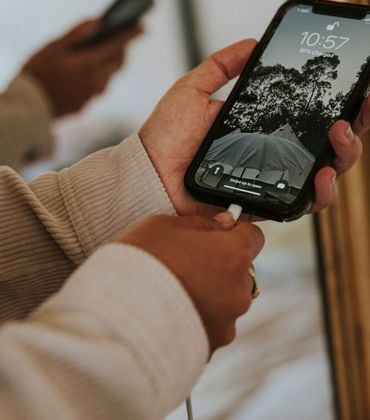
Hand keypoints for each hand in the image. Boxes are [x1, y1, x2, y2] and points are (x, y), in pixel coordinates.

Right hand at [23, 20, 141, 116]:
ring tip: (101, 56)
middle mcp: (96, 82)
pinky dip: (94, 79)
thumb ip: (76, 34)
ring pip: (107, 79)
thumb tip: (97, 22)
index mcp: (90, 64)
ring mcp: (91, 96)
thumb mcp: (53, 47)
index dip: (131, 35)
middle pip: (117, 65)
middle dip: (121, 52)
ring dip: (107, 66)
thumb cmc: (37, 74)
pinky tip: (84, 74)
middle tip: (121, 41)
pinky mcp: (84, 106)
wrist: (28, 108)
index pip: (117, 46)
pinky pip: (95, 90)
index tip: (143, 27)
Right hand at [115, 212, 264, 354]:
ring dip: (211, 294)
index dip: (235, 234)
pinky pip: (212, 324)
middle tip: (188, 264)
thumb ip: (202, 223)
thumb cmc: (140, 265)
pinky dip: (199, 317)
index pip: (253, 237)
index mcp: (232, 254)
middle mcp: (238, 290)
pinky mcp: (213, 344)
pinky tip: (173, 312)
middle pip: (240, 271)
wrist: (118, 317)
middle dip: (220, 266)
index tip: (220, 235)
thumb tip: (223, 223)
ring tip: (175, 292)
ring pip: (227, 299)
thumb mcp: (165, 226)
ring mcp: (227, 320)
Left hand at [139, 40, 368, 218]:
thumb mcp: (193, 89)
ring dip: (343, 158)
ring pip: (322, 177)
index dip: (335, 105)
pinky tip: (322, 176)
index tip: (355, 88)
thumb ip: (222, 65)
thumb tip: (252, 42)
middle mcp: (270, 156)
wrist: (150, 173)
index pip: (307, 118)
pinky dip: (319, 194)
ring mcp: (268, 182)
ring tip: (341, 137)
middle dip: (351, 130)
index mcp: (260, 129)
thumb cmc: (167, 135)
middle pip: (324, 147)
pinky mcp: (261, 205)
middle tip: (357, 110)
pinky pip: (300, 205)